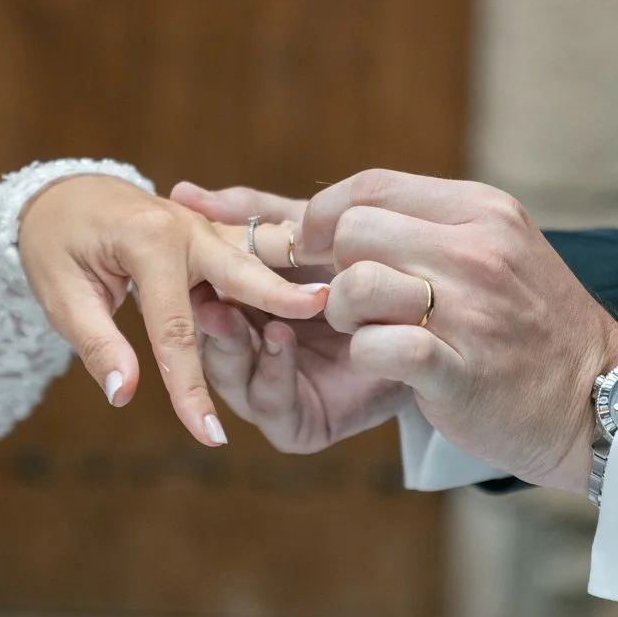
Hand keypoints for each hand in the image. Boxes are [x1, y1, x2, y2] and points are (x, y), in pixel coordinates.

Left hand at [18, 176, 329, 445]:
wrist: (59, 196)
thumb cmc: (54, 246)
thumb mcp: (62, 296)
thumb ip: (98, 345)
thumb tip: (124, 395)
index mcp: (150, 244)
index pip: (177, 331)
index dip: (190, 390)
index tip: (210, 438)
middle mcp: (188, 228)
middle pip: (246, 273)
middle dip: (285, 298)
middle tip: (328, 312)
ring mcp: (207, 227)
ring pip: (264, 250)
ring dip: (302, 272)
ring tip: (348, 294)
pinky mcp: (217, 232)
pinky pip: (260, 247)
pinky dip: (294, 261)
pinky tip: (333, 278)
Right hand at [171, 183, 404, 450]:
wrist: (435, 322)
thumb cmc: (365, 268)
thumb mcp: (306, 236)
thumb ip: (253, 217)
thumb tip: (182, 191)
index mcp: (240, 313)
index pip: (201, 299)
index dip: (191, 280)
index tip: (186, 253)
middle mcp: (248, 355)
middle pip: (208, 341)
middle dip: (203, 317)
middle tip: (199, 294)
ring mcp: (271, 391)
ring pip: (231, 376)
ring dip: (228, 345)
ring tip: (231, 314)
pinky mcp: (298, 425)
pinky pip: (273, 406)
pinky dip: (271, 373)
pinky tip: (279, 339)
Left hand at [299, 170, 617, 490]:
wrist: (599, 398)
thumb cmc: (531, 324)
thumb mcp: (497, 248)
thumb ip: (428, 226)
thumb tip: (338, 216)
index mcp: (482, 211)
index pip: (371, 185)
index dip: (324, 213)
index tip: (313, 246)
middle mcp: (479, 252)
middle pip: (353, 231)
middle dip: (332, 268)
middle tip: (352, 301)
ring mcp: (472, 312)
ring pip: (356, 285)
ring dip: (344, 315)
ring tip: (369, 332)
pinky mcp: (461, 372)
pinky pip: (377, 347)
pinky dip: (366, 356)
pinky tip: (387, 364)